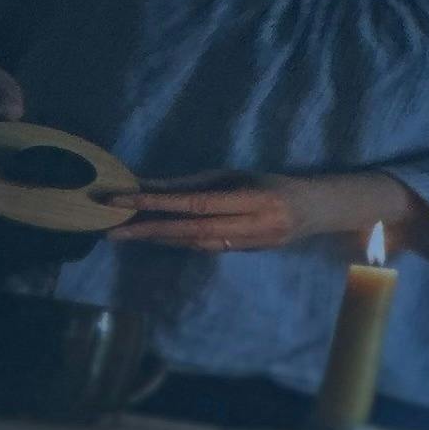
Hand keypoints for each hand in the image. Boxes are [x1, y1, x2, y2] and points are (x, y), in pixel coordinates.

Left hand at [104, 169, 418, 253]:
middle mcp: (250, 226)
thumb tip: (149, 185)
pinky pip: (204, 249)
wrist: (316, 210)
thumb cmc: (271, 183)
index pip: (195, 203)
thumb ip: (194, 184)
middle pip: (190, 231)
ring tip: (124, 233)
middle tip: (111, 229)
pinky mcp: (245, 255)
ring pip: (194, 244)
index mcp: (251, 198)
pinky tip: (154, 238)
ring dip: (157, 239)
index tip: (125, 200)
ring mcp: (249, 245)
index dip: (158, 203)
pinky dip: (177, 243)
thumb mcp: (236, 174)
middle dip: (148, 230)